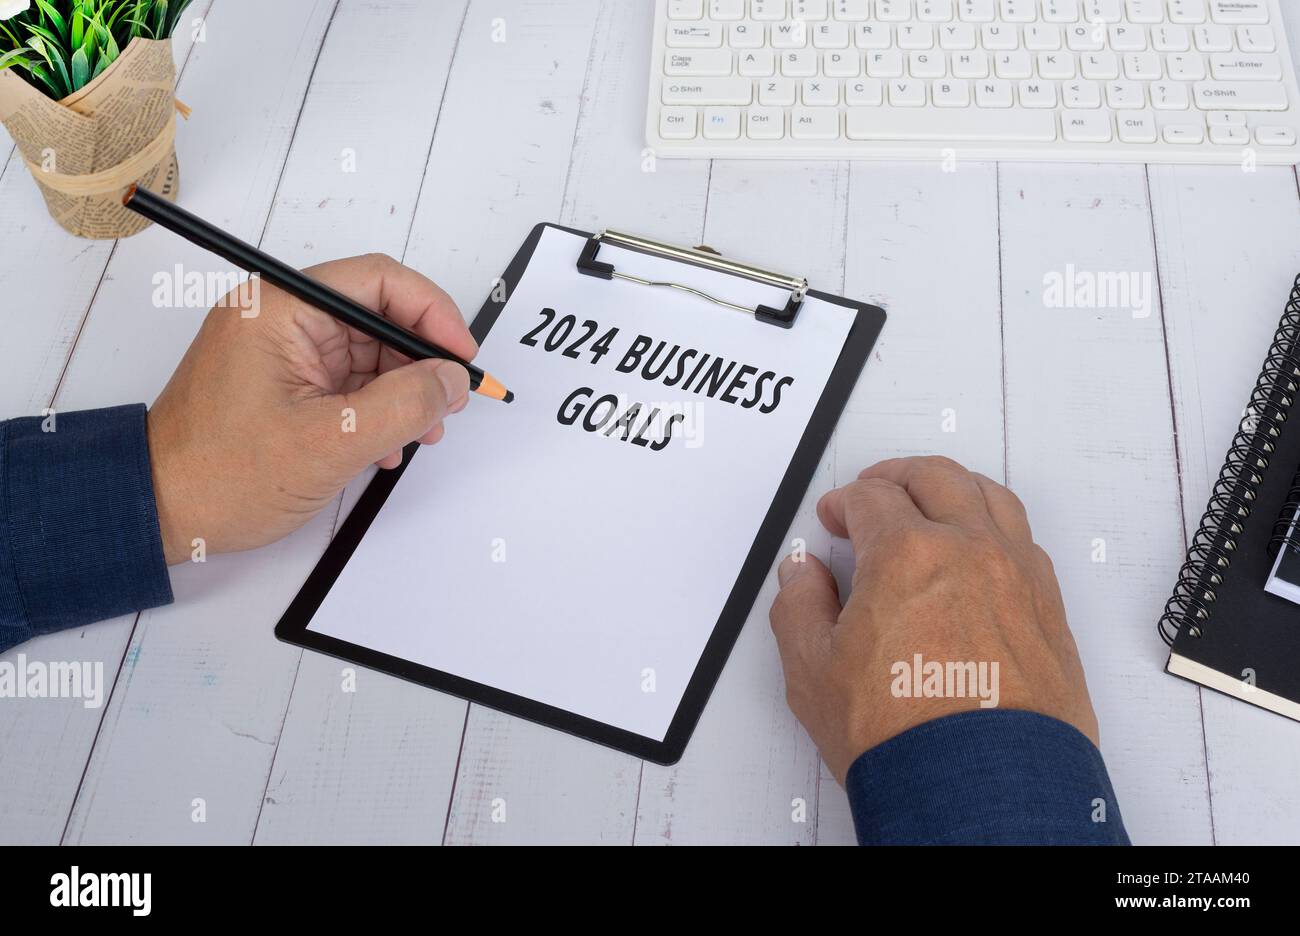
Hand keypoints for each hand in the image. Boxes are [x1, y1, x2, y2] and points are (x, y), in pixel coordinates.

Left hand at [146, 253, 475, 564]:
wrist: (159, 512)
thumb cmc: (220, 474)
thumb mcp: (331, 442)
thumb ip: (404, 404)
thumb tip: (452, 380)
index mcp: (282, 308)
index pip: (379, 281)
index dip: (433, 314)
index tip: (462, 356)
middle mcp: (281, 318)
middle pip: (379, 316)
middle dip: (421, 361)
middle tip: (448, 405)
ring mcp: (283, 351)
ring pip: (369, 352)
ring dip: (403, 392)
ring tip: (418, 435)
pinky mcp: (285, 382)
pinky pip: (349, 380)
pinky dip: (376, 410)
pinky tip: (384, 446)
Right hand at [770, 456, 1098, 784]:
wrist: (980, 791)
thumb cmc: (905, 737)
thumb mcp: (813, 671)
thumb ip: (799, 607)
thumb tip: (803, 575)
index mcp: (908, 554)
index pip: (871, 497)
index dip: (844, 502)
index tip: (835, 518)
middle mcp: (971, 551)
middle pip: (937, 477)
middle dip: (898, 476)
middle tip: (877, 489)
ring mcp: (1018, 578)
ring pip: (992, 498)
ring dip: (954, 490)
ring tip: (934, 503)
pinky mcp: (1048, 611)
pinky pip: (1026, 542)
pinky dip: (995, 529)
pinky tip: (980, 551)